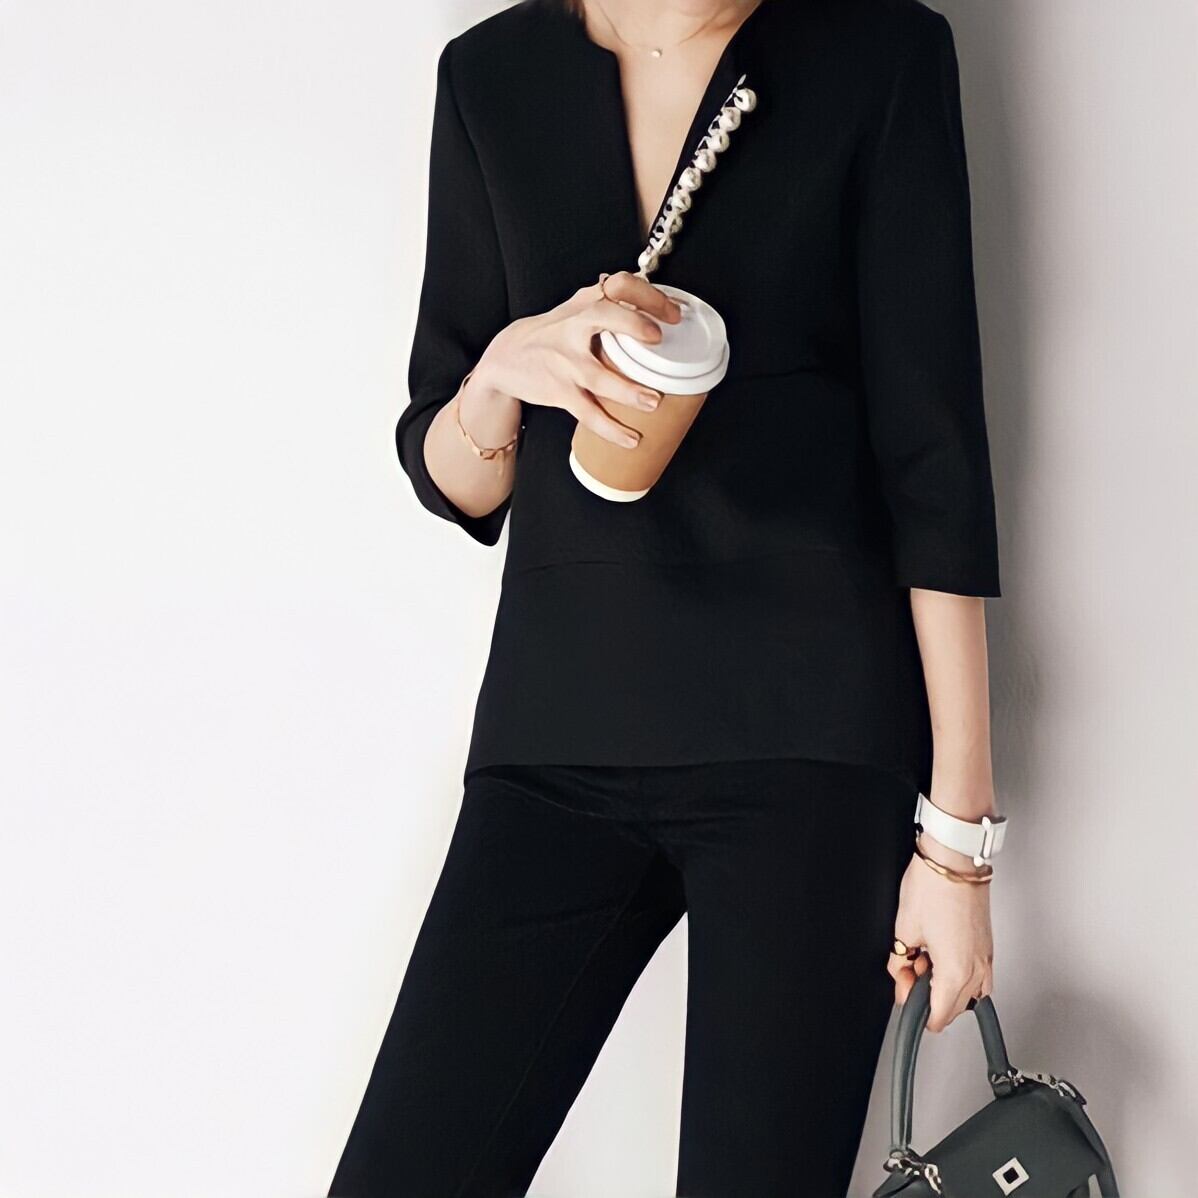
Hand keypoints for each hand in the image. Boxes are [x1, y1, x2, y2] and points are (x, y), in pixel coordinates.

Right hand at [467, 270, 682, 447]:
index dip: (648, 296)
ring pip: (598, 375)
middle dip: (633, 324)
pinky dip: (610, 428)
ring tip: (653, 402)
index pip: (618, 285)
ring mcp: (565, 361)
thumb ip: (609, 304)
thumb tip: (651, 299)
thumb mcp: (574, 310)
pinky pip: (588, 413)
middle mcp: (573, 327)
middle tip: (659, 339)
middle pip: (603, 315)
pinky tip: (630, 438)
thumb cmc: (548, 335)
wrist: (505, 358)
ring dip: (628, 391)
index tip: (673, 314)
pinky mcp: (559, 391)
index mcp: (585, 305)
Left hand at [890, 834, 994, 1031]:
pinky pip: (975, 974)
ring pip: (966, 992)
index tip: (903, 990)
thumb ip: (899, 961)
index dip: (914, 1009)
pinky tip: (938, 950)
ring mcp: (986, 958)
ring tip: (923, 955)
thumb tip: (899, 975)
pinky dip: (956, 970)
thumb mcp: (904, 929)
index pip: (938, 1017)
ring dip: (942, 983)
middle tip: (907, 967)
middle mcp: (977, 969)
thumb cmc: (933, 886)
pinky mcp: (987, 945)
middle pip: (952, 1007)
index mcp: (955, 972)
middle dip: (926, 993)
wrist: (955, 859)